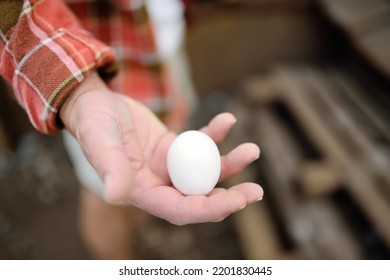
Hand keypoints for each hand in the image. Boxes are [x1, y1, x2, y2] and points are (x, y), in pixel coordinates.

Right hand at [60, 72, 262, 224]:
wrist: (95, 103)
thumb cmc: (92, 122)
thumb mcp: (99, 140)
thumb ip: (108, 166)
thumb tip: (115, 195)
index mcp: (142, 192)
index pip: (180, 209)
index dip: (209, 209)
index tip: (238, 201)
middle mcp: (157, 184)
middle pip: (198, 196)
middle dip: (229, 196)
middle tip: (256, 191)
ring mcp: (167, 166)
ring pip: (203, 171)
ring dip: (229, 163)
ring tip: (252, 150)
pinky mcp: (173, 148)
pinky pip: (198, 145)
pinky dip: (214, 135)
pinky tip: (228, 120)